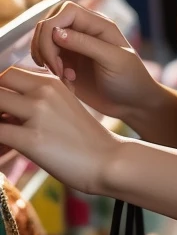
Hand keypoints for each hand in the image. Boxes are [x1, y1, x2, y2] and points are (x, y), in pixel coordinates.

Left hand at [0, 66, 116, 193]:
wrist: (109, 160)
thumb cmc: (84, 139)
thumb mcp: (64, 106)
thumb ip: (38, 101)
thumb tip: (7, 112)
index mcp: (51, 82)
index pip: (10, 73)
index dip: (1, 90)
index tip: (5, 109)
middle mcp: (43, 92)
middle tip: (3, 121)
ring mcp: (38, 113)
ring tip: (4, 140)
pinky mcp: (32, 139)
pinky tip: (4, 151)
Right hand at [31, 1, 160, 121]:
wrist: (133, 104)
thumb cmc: (130, 79)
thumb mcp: (112, 60)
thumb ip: (85, 44)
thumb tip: (56, 32)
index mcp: (98, 23)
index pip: (65, 11)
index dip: (52, 29)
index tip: (56, 57)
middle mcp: (83, 31)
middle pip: (49, 24)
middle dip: (45, 47)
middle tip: (58, 71)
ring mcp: (74, 46)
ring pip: (44, 41)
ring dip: (47, 60)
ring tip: (66, 78)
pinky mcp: (67, 62)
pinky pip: (47, 59)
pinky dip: (50, 71)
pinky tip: (68, 83)